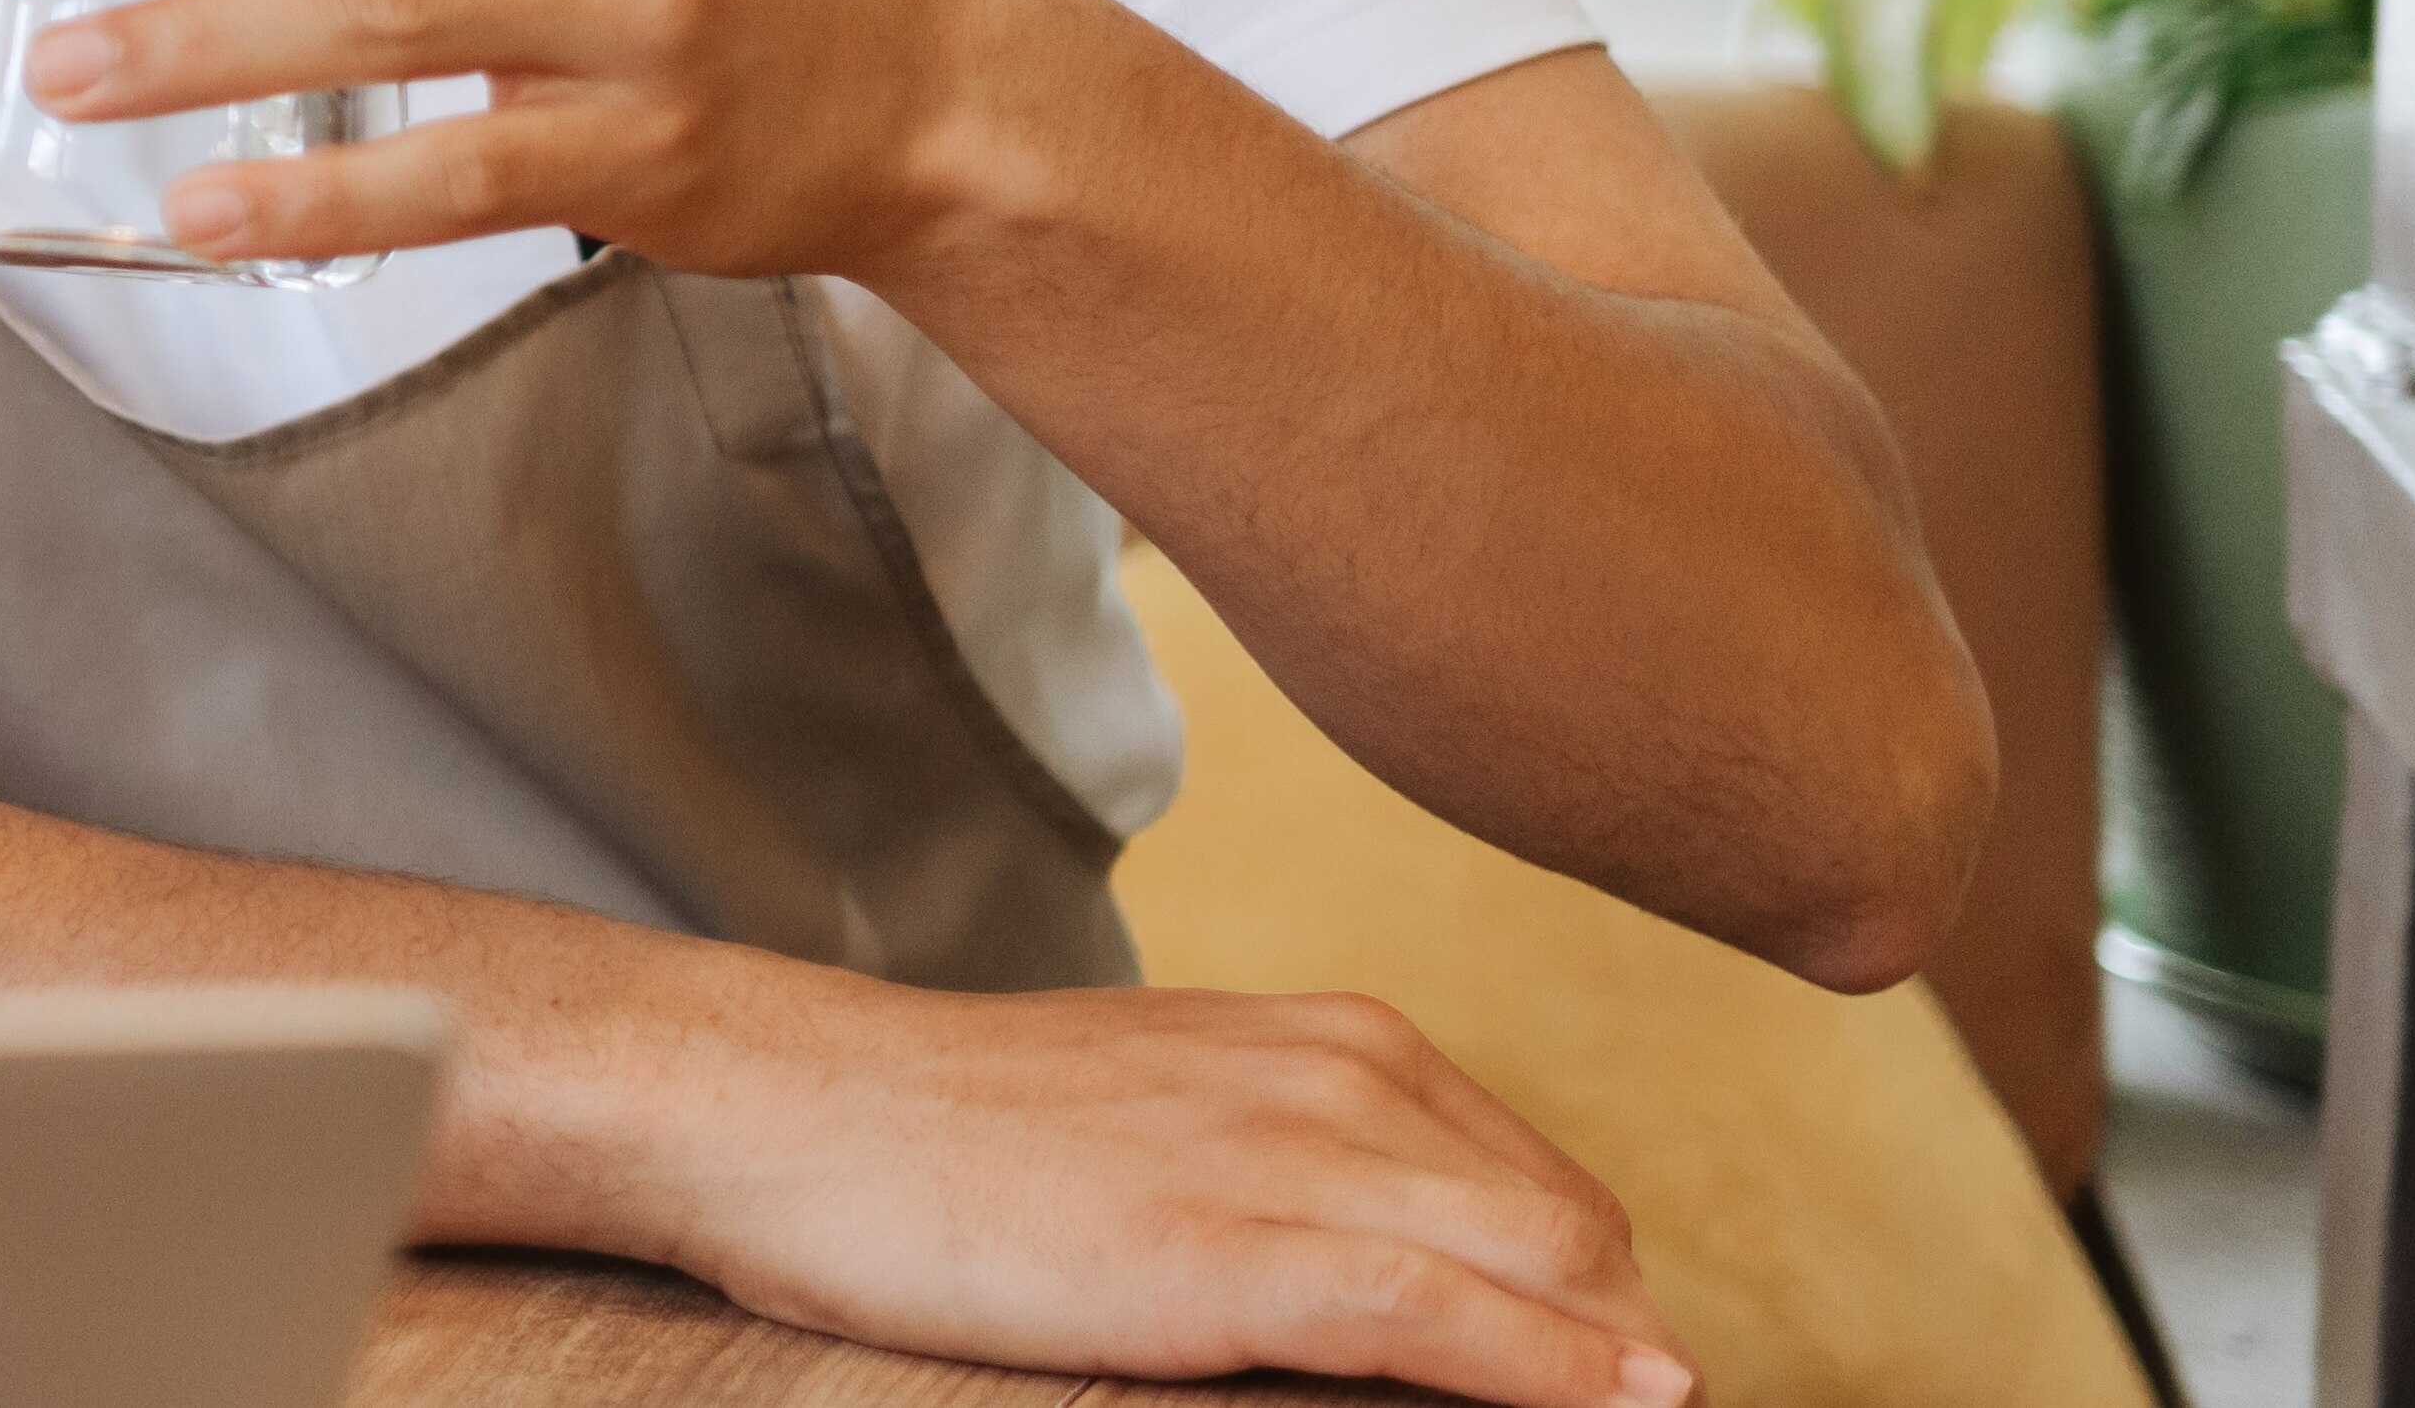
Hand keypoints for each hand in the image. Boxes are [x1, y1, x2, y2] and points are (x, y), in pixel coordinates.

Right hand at [591, 968, 1689, 1406]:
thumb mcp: (1150, 1118)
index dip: (1595, 1305)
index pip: (1542, 1188)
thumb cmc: (935, 1133)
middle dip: (1624, 1342)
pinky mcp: (1235, 1248)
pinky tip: (1635, 1407)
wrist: (780, 1102)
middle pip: (1577, 1232)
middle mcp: (1340, 1074)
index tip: (1605, 1383)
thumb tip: (1369, 1272)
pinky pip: (1452, 1314)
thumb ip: (1277, 1165)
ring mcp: (1292, 1155)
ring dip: (1610, 1360)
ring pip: (1547, 1266)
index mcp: (1328, 1043)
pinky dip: (1558, 1373)